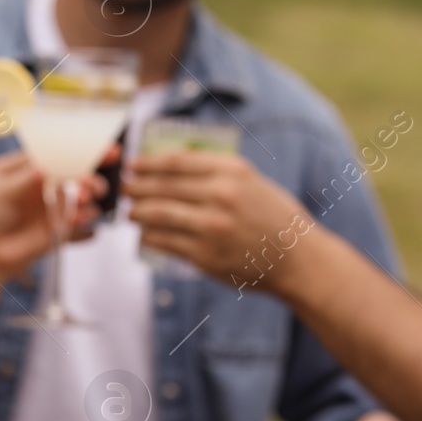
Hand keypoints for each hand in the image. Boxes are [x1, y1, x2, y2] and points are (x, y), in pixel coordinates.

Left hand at [0, 153, 102, 279]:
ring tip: (83, 199)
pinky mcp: (64, 226)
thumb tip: (42, 169)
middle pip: (81, 173)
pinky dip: (85, 218)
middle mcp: (52, 182)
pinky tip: (77, 219)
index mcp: (36, 165)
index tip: (109, 152)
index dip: (86, 149)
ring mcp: (60, 204)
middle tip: (88, 183)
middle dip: (91, 176)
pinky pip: (83, 219)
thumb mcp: (1, 192)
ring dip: (90, 195)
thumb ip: (23, 181)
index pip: (64, 151)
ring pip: (87, 195)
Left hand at [124, 151, 313, 292]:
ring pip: (157, 214)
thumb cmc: (273, 216)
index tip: (133, 165)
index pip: (175, 161)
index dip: (147, 163)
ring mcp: (211, 226)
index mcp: (232, 171)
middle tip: (124, 189)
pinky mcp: (204, 255)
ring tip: (130, 212)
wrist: (297, 259)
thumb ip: (215, 171)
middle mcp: (220, 195)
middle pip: (161, 186)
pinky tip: (145, 233)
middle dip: (136, 187)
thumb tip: (168, 165)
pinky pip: (164, 241)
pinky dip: (149, 236)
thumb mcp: (252, 181)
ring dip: (137, 212)